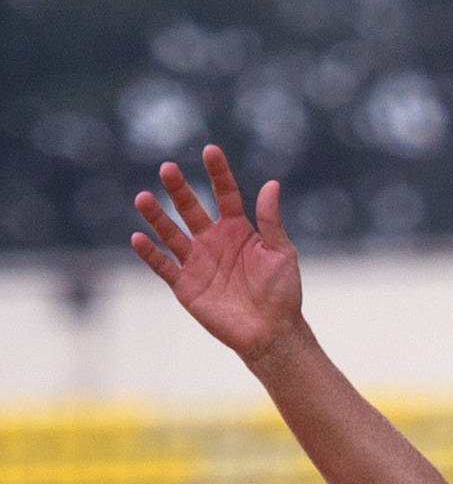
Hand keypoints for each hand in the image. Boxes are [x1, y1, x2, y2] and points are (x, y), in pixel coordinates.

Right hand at [130, 143, 302, 363]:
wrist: (272, 333)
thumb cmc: (282, 294)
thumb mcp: (281, 253)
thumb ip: (271, 221)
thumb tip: (271, 184)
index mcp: (237, 229)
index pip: (225, 193)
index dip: (218, 173)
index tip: (211, 150)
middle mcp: (213, 240)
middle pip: (191, 208)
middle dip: (179, 189)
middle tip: (168, 169)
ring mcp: (197, 262)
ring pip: (171, 233)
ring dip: (157, 217)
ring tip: (143, 198)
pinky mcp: (186, 286)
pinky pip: (164, 266)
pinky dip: (150, 254)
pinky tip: (138, 238)